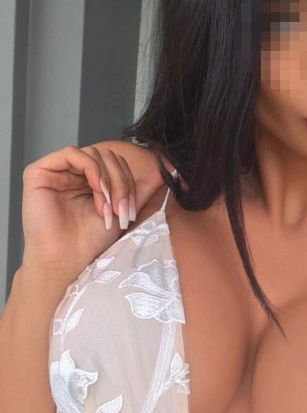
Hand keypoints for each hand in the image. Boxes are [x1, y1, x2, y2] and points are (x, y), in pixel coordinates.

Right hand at [20, 144, 161, 282]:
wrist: (67, 259)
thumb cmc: (91, 239)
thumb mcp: (122, 208)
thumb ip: (137, 189)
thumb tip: (161, 172)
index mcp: (90, 180)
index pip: (116, 164)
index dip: (128, 182)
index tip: (130, 210)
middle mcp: (73, 173)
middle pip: (108, 157)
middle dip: (121, 183)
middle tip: (120, 210)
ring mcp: (56, 171)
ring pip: (94, 153)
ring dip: (108, 180)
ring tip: (107, 207)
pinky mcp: (39, 172)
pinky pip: (72, 153)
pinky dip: (92, 168)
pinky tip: (96, 189)